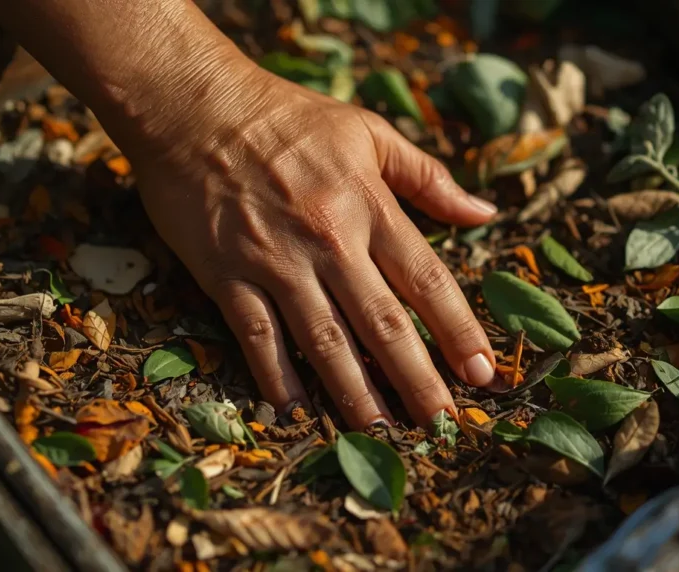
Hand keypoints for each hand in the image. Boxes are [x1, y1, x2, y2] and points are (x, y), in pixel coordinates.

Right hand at [130, 63, 497, 429]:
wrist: (193, 108)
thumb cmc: (286, 117)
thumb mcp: (367, 130)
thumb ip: (428, 175)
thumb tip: (484, 212)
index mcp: (369, 206)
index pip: (427, 280)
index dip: (457, 330)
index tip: (481, 372)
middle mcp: (329, 242)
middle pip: (383, 324)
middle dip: (418, 380)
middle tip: (443, 425)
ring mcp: (276, 263)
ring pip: (325, 342)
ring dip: (356, 394)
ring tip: (381, 434)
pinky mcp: (227, 276)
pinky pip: (258, 337)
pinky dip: (277, 377)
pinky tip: (295, 411)